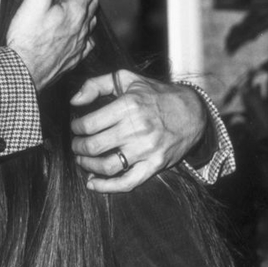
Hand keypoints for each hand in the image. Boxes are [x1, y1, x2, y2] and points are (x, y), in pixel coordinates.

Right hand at [7, 0, 97, 91]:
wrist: (23, 72)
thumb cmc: (26, 37)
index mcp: (74, 10)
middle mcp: (82, 27)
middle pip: (93, 3)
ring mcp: (79, 45)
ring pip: (91, 22)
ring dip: (90, 10)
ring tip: (85, 3)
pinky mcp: (73, 59)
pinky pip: (87, 44)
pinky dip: (87, 34)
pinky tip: (82, 35)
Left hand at [70, 71, 206, 192]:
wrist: (194, 112)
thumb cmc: (156, 95)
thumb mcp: (127, 79)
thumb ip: (96, 85)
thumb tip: (73, 101)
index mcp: (128, 106)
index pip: (88, 124)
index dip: (76, 128)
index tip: (76, 128)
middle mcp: (137, 129)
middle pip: (93, 146)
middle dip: (78, 148)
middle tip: (76, 145)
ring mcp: (146, 149)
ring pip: (106, 166)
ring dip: (87, 165)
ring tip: (82, 160)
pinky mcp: (155, 165)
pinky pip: (127, 183)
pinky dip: (106, 187)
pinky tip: (92, 184)